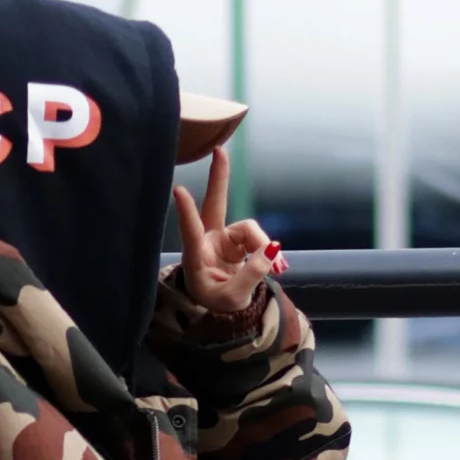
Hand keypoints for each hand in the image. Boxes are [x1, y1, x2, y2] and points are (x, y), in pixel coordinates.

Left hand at [173, 143, 280, 316]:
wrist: (224, 308)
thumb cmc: (218, 303)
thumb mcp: (234, 297)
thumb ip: (252, 274)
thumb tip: (273, 250)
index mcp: (196, 257)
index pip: (191, 231)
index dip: (186, 211)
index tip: (178, 190)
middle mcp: (208, 242)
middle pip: (215, 204)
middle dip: (219, 178)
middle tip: (219, 151)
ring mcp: (224, 238)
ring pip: (251, 231)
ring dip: (267, 248)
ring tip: (280, 270)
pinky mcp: (238, 240)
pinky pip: (261, 239)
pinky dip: (272, 252)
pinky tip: (280, 267)